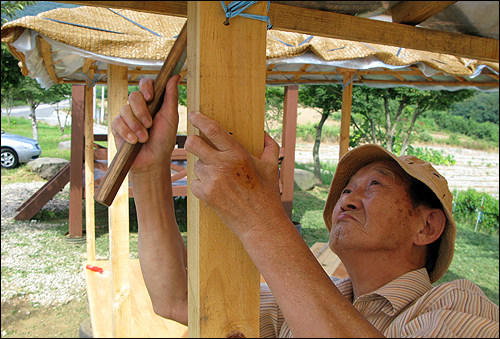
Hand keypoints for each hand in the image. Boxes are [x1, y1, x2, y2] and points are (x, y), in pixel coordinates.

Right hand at [111, 75, 180, 174]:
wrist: (152, 161)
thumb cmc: (164, 140)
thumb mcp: (170, 117)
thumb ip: (171, 96)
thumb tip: (175, 76)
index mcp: (152, 102)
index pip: (145, 84)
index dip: (146, 87)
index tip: (150, 96)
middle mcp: (138, 107)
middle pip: (133, 96)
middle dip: (142, 111)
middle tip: (149, 124)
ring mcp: (127, 116)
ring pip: (125, 110)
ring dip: (136, 126)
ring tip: (144, 138)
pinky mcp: (117, 127)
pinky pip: (117, 122)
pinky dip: (127, 132)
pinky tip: (133, 141)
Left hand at [185, 111, 285, 238]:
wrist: (260, 222)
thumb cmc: (267, 193)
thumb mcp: (271, 165)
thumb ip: (269, 145)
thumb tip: (263, 132)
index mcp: (237, 154)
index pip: (213, 130)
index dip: (199, 120)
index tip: (193, 114)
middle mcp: (222, 165)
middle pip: (192, 144)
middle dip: (192, 141)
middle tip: (197, 144)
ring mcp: (211, 180)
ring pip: (196, 164)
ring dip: (204, 167)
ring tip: (220, 177)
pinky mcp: (205, 194)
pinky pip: (195, 182)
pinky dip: (202, 184)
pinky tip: (216, 189)